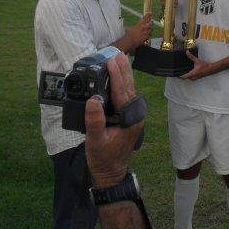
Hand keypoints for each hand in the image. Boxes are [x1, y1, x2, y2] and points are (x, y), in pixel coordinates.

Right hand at [85, 53, 142, 188]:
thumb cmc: (103, 159)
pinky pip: (126, 96)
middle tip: (117, 53)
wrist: (110, 174)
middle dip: (123, 70)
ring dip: (124, 74)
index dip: (117, 76)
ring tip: (119, 59)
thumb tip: (92, 100)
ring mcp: (134, 116)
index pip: (123, 93)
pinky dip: (122, 84)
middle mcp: (135, 116)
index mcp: (130, 120)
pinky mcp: (129, 117)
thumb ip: (94, 121)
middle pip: (129, 88)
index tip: (112, 61)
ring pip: (130, 90)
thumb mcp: (95, 141)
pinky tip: (118, 76)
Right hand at [126, 13, 151, 47]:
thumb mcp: (132, 28)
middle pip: (150, 23)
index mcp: (139, 24)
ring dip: (150, 28)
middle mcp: (143, 28)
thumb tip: (139, 24)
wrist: (130, 41)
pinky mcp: (147, 37)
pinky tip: (148, 34)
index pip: (145, 18)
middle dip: (151, 22)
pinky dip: (149, 33)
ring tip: (149, 28)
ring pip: (151, 29)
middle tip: (151, 22)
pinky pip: (150, 34)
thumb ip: (137, 25)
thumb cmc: (129, 34)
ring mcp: (146, 32)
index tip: (150, 13)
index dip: (148, 15)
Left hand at [179, 50, 210, 79]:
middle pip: (185, 78)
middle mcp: (193, 77)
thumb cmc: (204, 65)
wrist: (210, 68)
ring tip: (180, 72)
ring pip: (187, 78)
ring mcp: (195, 78)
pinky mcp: (196, 77)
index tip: (176, 73)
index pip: (184, 76)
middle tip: (177, 71)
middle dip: (181, 75)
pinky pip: (190, 78)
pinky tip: (187, 72)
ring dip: (184, 76)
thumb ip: (191, 56)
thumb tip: (187, 52)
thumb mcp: (197, 60)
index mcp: (192, 73)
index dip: (179, 75)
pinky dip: (188, 76)